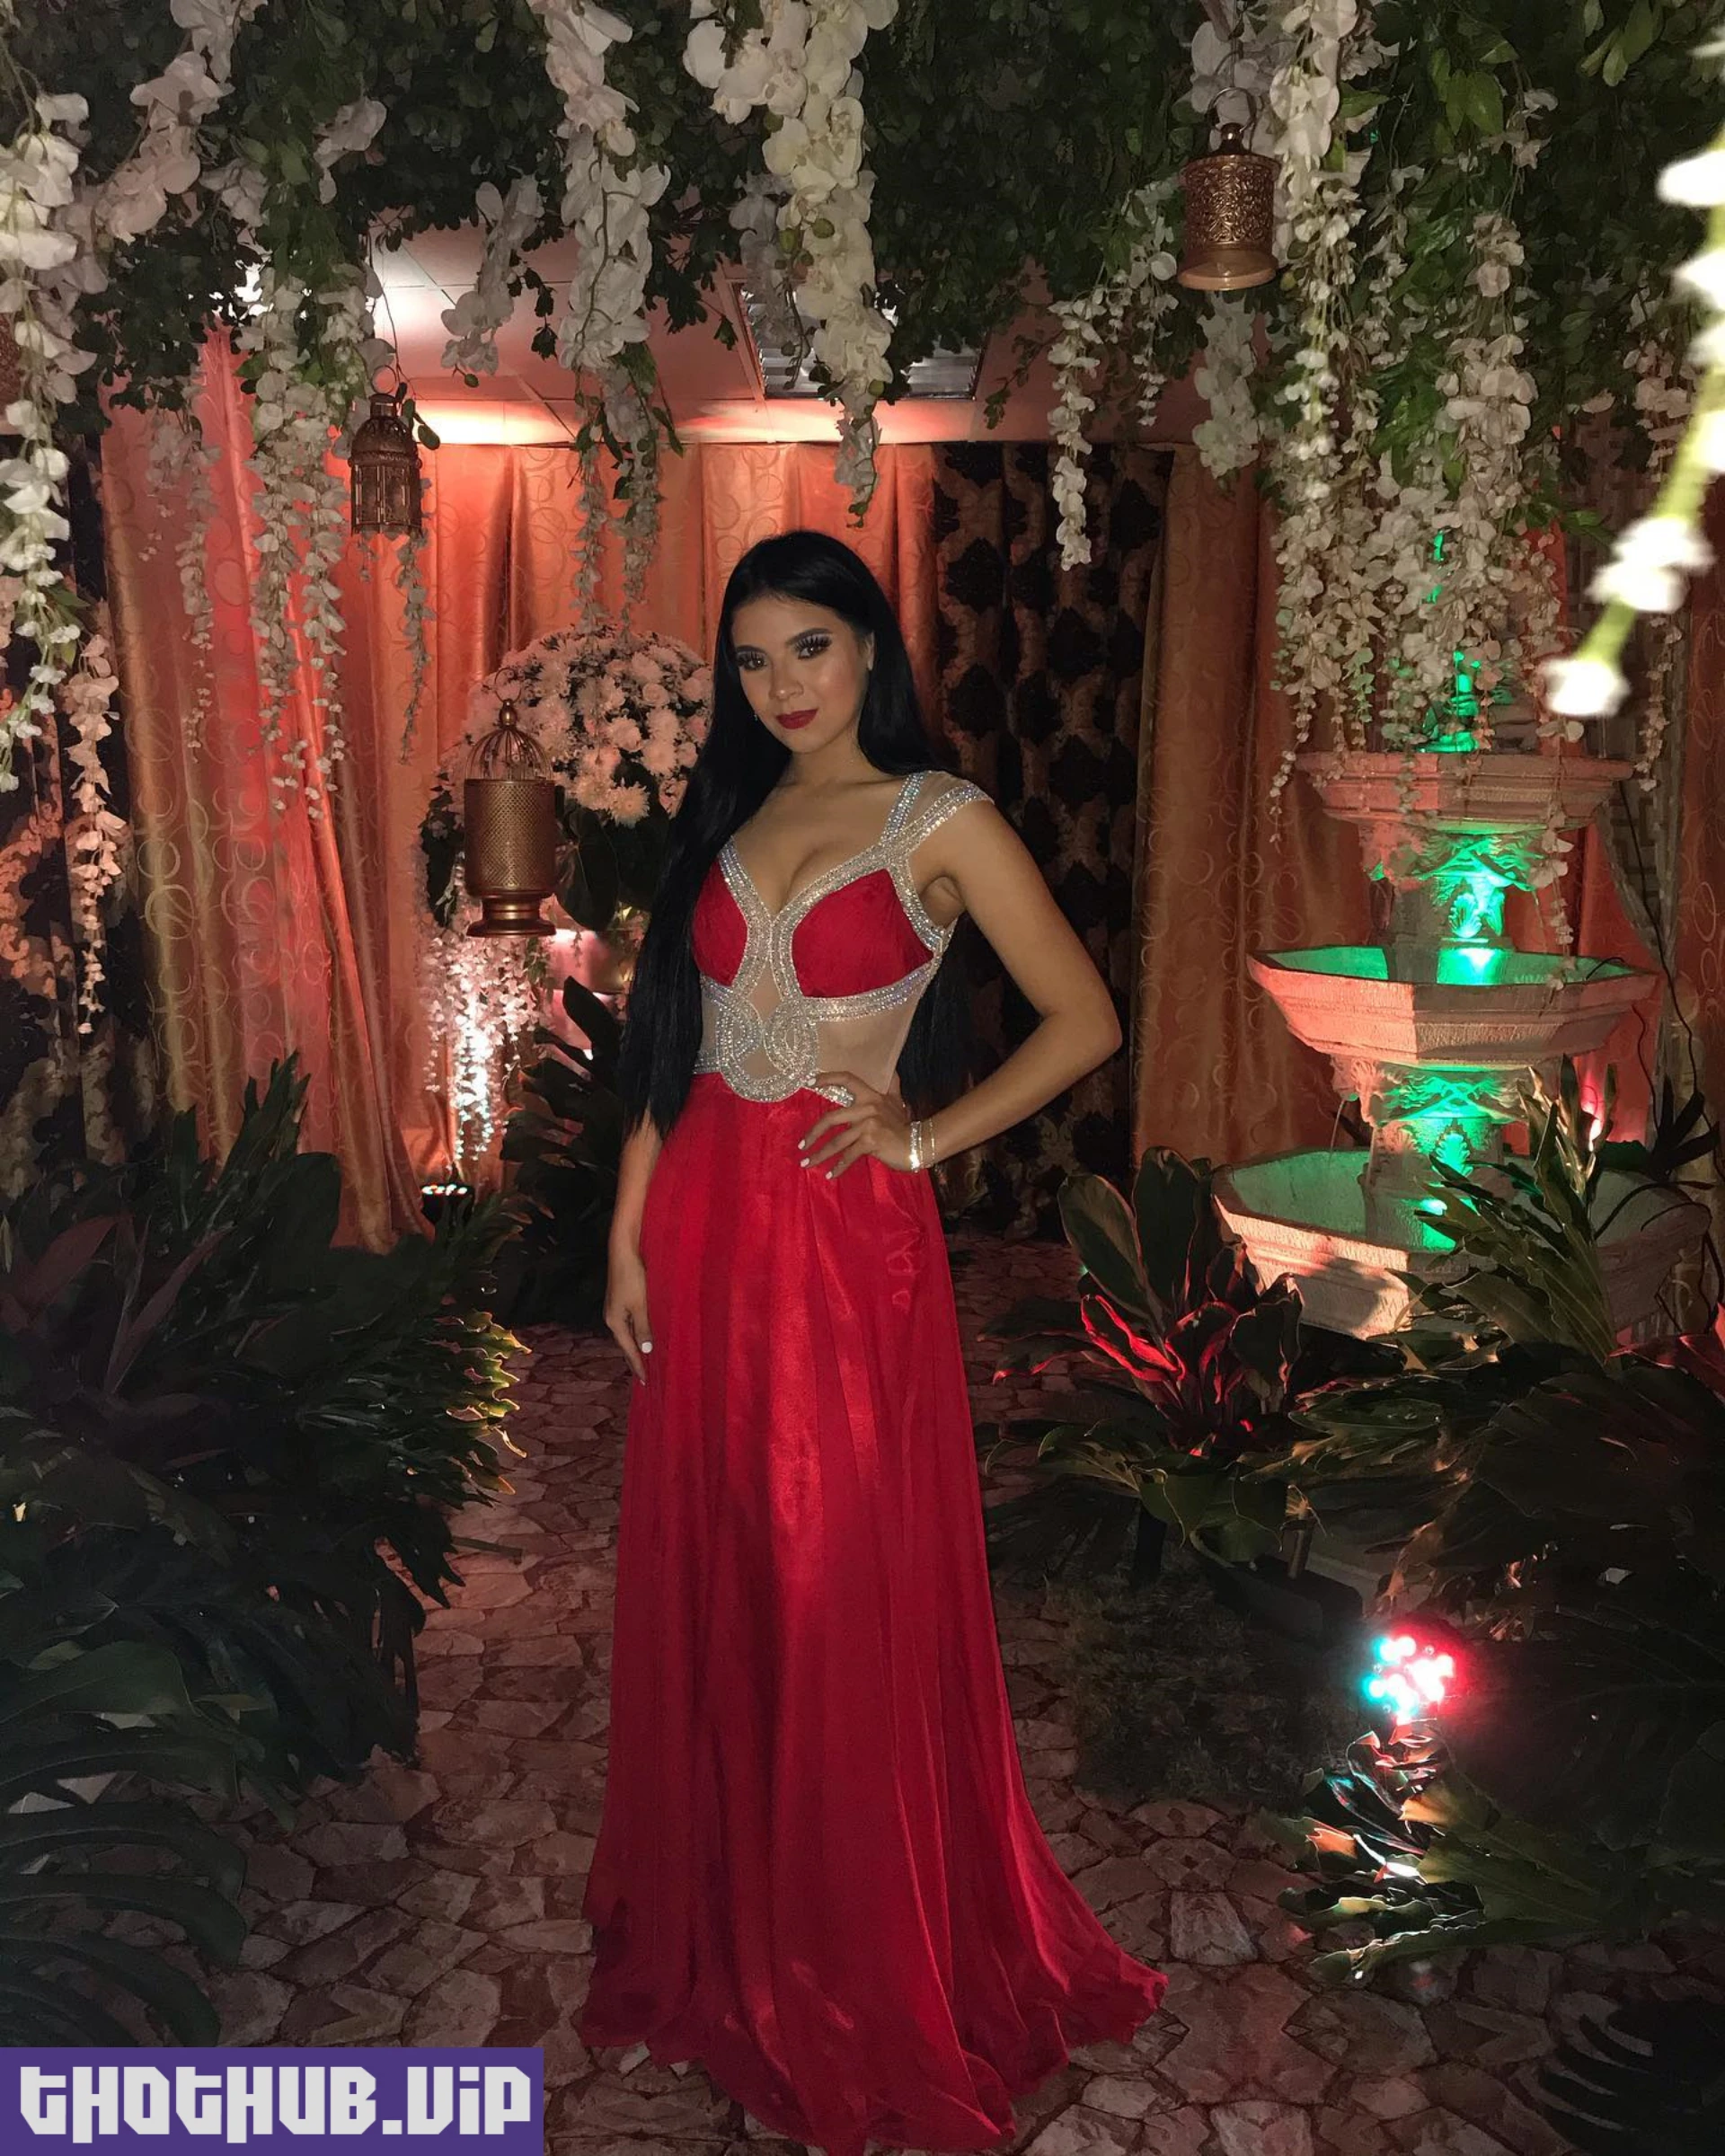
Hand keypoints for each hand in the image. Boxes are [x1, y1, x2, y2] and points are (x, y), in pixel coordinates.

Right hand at [604, 1243, 653, 1381]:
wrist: (624, 1252)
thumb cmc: (633, 1278)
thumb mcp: (641, 1306)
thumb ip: (644, 1329)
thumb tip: (646, 1350)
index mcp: (615, 1322)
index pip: (628, 1350)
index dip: (638, 1365)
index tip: (646, 1381)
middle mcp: (612, 1317)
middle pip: (625, 1343)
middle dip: (634, 1359)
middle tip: (645, 1375)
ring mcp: (616, 1308)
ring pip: (628, 1333)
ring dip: (636, 1346)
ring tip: (645, 1359)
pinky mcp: (622, 1299)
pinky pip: (630, 1323)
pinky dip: (637, 1333)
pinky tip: (644, 1334)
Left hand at [798, 1072, 915, 1177]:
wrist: (919, 1144)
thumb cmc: (904, 1125)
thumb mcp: (898, 1101)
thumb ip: (892, 1086)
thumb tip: (892, 1071)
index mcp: (871, 1096)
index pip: (847, 1079)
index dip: (827, 1078)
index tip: (808, 1082)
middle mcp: (868, 1107)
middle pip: (831, 1118)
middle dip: (813, 1133)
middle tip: (801, 1145)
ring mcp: (869, 1125)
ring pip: (837, 1141)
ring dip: (819, 1154)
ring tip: (807, 1164)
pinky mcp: (871, 1142)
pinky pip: (849, 1155)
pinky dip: (838, 1167)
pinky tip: (830, 1174)